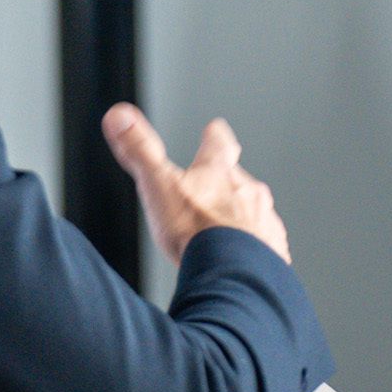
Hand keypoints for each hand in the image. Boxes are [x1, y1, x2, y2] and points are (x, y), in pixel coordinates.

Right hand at [102, 103, 290, 264]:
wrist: (232, 275)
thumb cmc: (196, 232)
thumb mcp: (158, 184)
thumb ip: (139, 150)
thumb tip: (119, 116)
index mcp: (218, 174)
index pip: (219, 143)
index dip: (215, 136)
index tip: (215, 129)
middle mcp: (248, 193)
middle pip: (239, 181)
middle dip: (227, 185)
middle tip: (216, 191)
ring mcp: (263, 222)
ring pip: (255, 214)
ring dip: (241, 220)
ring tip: (225, 234)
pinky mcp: (272, 252)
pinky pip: (265, 247)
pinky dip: (253, 251)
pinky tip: (240, 262)